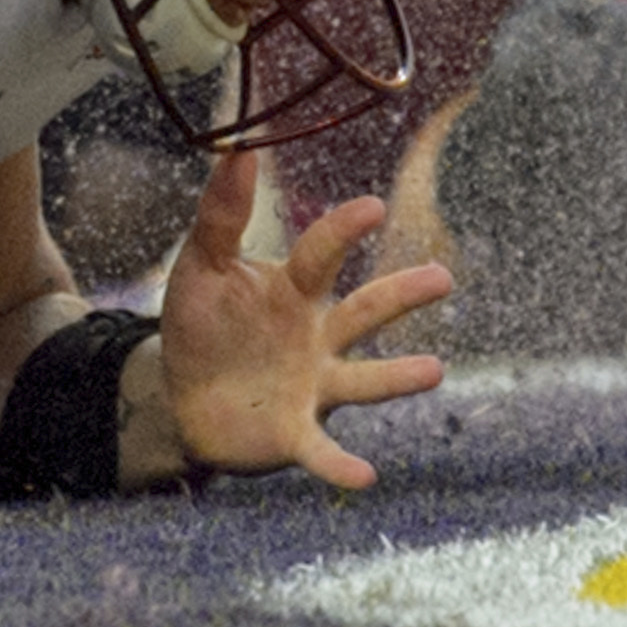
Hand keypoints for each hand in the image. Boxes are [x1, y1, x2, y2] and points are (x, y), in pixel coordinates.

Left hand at [155, 151, 450, 489]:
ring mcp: (315, 385)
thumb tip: (237, 149)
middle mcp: (318, 336)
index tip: (373, 206)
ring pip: (363, 380)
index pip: (321, 254)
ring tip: (434, 370)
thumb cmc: (203, 324)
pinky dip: (342, 465)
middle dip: (400, 296)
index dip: (343, 230)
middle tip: (443, 278)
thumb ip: (221, 214)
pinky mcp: (297, 432)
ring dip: (396, 377)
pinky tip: (365, 476)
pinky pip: (323, 450)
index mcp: (294, 291)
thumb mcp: (202, 265)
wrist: (183, 396)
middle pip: (363, 312)